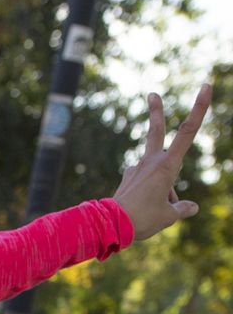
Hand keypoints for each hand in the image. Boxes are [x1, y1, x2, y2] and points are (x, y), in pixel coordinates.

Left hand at [114, 83, 211, 241]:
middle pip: (156, 132)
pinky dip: (152, 196)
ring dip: (163, 192)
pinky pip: (147, 185)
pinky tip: (141, 209)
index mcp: (166, 166)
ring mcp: (136, 169)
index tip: (205, 87)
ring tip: (150, 212)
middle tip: (152, 94)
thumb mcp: (168, 216)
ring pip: (159, 175)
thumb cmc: (142, 219)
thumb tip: (191, 207)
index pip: (188, 132)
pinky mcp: (128, 179)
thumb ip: (182, 209)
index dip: (199, 109)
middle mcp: (151, 163)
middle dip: (156, 112)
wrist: (109, 227)